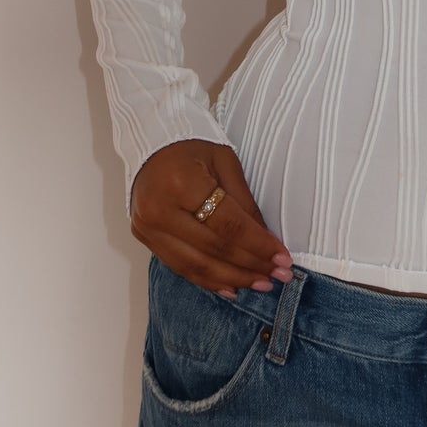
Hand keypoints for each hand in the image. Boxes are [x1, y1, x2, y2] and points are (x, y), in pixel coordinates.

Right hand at [129, 139, 293, 299]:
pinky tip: (231, 286)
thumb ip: (245, 203)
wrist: (151, 140)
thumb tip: (267, 241)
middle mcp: (159, 209)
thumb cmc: (192, 145)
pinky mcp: (143, 238)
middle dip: (251, 266)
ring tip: (260, 284)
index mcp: (181, 183)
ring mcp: (147, 227)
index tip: (283, 259)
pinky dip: (208, 279)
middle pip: (213, 249)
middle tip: (279, 276)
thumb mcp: (225, 162)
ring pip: (196, 266)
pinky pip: (180, 267)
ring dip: (232, 278)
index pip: (228, 225)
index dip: (258, 245)